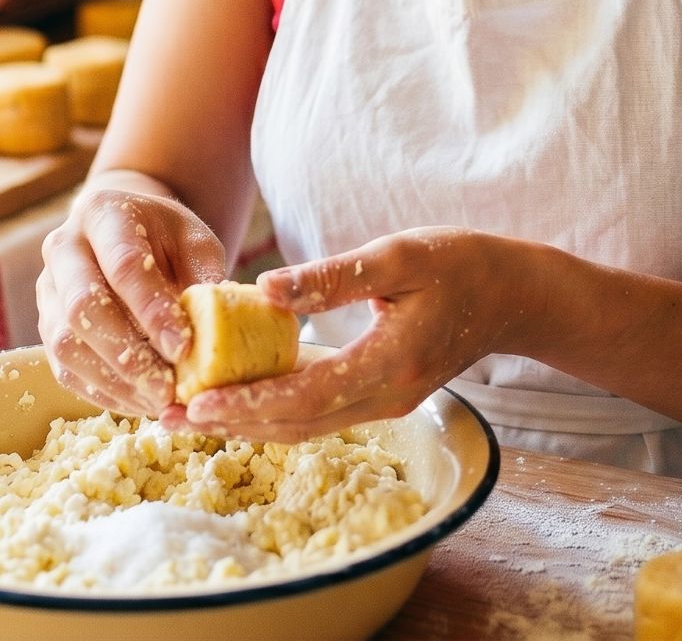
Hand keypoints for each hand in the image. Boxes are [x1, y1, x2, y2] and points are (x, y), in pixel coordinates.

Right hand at [36, 183, 226, 416]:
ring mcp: (48, 289)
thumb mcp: (193, 240)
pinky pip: (66, 369)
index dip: (153, 310)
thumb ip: (201, 277)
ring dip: (114, 381)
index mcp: (102, 213)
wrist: (126, 232)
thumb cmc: (166, 236)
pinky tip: (139, 403)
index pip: (124, 265)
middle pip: (84, 307)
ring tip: (158, 402)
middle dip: (128, 355)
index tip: (183, 347)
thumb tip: (211, 330)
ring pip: (67, 345)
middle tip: (168, 389)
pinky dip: (103, 392)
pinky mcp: (47, 325)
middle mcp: (63, 248)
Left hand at [181, 227, 538, 440]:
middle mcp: (387, 395)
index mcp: (390, 362)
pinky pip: (320, 413)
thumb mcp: (398, 255)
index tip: (198, 403)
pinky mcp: (384, 395)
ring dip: (248, 424)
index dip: (250, 403)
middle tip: (168, 417)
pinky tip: (243, 398)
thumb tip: (265, 290)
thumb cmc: (459, 263)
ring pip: (306, 426)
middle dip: (232, 424)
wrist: (512, 293)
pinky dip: (276, 411)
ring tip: (191, 416)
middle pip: (297, 425)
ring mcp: (387, 402)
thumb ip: (334, 277)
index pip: (306, 395)